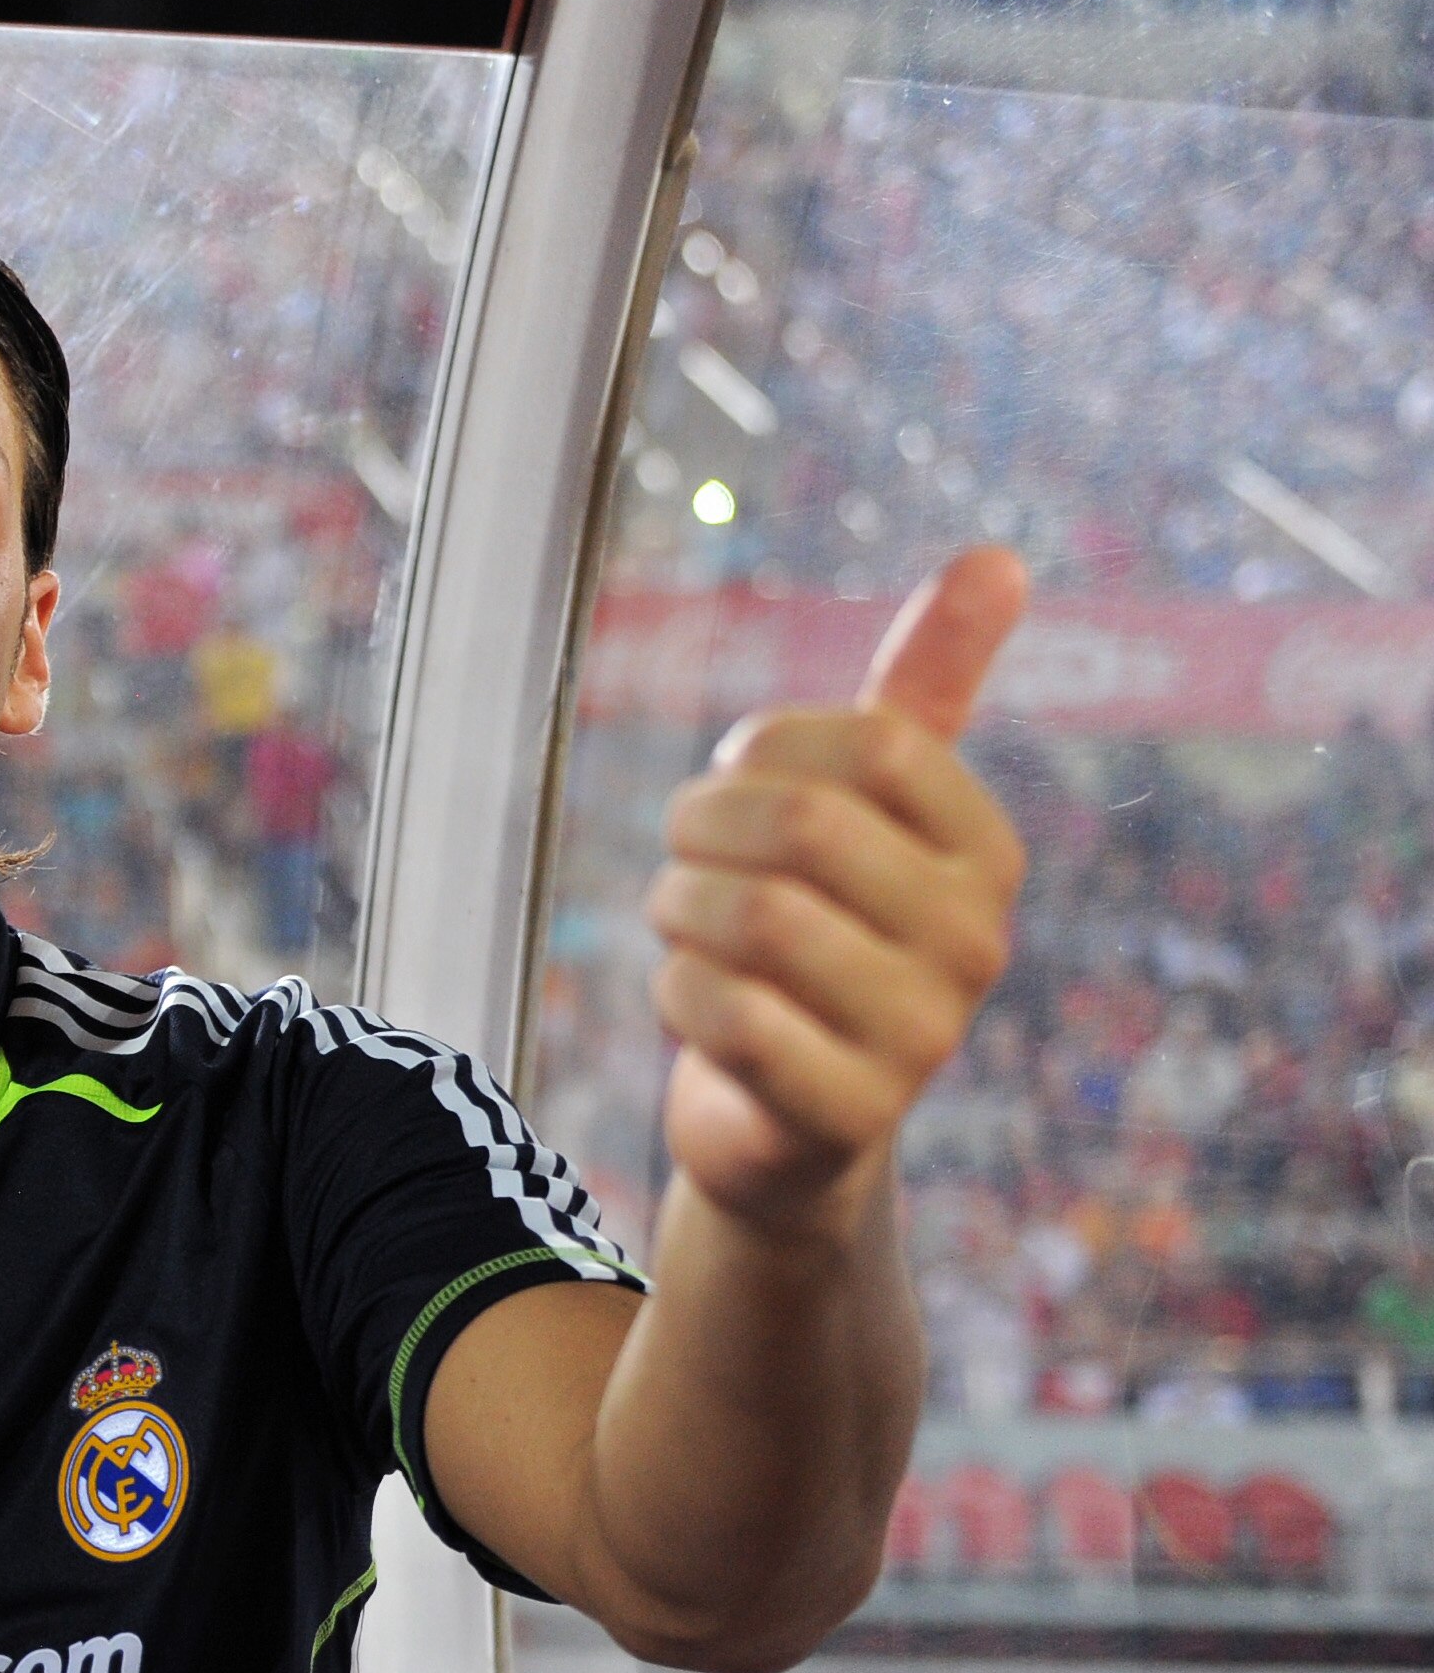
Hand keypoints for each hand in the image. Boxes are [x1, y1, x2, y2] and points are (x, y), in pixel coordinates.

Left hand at [646, 545, 1029, 1239]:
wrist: (788, 1118)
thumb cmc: (820, 931)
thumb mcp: (873, 809)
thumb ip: (928, 686)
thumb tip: (999, 554)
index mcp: (987, 851)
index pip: (869, 742)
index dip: (765, 751)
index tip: (739, 783)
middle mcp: (977, 941)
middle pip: (799, 824)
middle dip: (699, 826)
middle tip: (681, 853)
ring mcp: (925, 1036)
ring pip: (751, 917)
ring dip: (676, 908)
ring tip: (683, 926)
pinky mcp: (850, 1113)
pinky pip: (726, 1014)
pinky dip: (675, 989)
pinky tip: (688, 997)